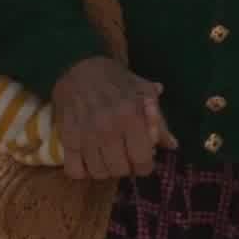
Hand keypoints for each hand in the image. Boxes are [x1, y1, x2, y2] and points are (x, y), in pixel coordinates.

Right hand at [54, 55, 177, 180]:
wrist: (76, 66)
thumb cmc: (114, 79)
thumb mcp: (142, 92)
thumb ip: (159, 121)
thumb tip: (173, 145)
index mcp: (130, 116)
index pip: (142, 160)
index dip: (145, 165)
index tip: (142, 159)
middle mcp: (107, 129)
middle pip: (120, 170)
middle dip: (126, 167)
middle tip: (124, 157)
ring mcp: (84, 135)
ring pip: (98, 173)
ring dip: (105, 169)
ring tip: (106, 157)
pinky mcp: (66, 138)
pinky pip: (74, 170)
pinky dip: (82, 171)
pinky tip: (87, 160)